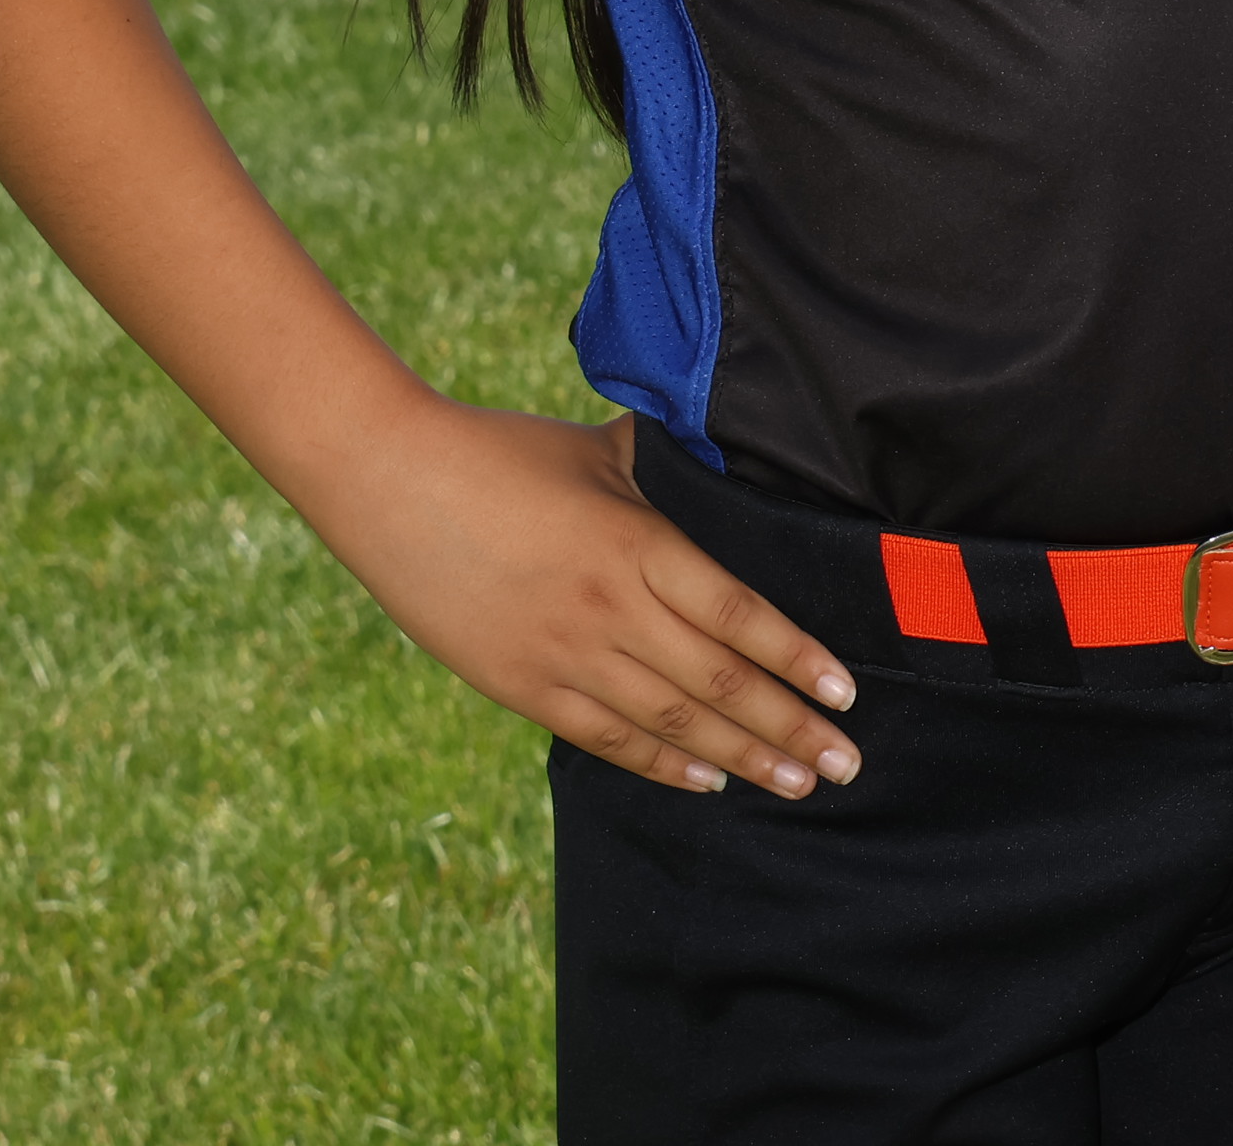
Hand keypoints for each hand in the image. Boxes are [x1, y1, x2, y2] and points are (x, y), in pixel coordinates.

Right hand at [312, 400, 861, 798]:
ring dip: (741, 756)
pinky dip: (661, 764)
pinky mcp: (518, 685)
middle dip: (788, 726)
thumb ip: (668, 469)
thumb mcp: (599, 450)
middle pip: (717, 681)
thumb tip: (730, 456)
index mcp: (637, 544)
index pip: (740, 615)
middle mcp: (608, 609)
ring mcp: (561, 654)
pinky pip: (604, 737)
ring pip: (670, 722)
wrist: (386, 478)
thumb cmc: (500, 450)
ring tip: (797, 782)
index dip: (798, 658)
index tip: (846, 694)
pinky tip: (709, 781)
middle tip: (845, 764)